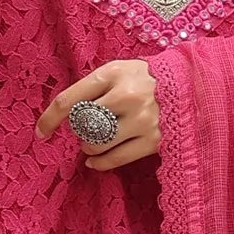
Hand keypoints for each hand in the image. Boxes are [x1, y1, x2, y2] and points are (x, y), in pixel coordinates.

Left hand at [37, 60, 160, 170]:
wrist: (193, 85)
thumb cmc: (147, 78)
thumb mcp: (120, 70)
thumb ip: (95, 87)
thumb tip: (65, 116)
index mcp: (114, 73)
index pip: (70, 99)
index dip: (50, 118)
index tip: (41, 132)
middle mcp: (127, 95)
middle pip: (82, 125)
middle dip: (78, 130)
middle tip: (87, 128)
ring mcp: (142, 120)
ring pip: (96, 144)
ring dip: (89, 146)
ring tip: (95, 140)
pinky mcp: (153, 141)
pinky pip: (115, 159)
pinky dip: (99, 163)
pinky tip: (94, 162)